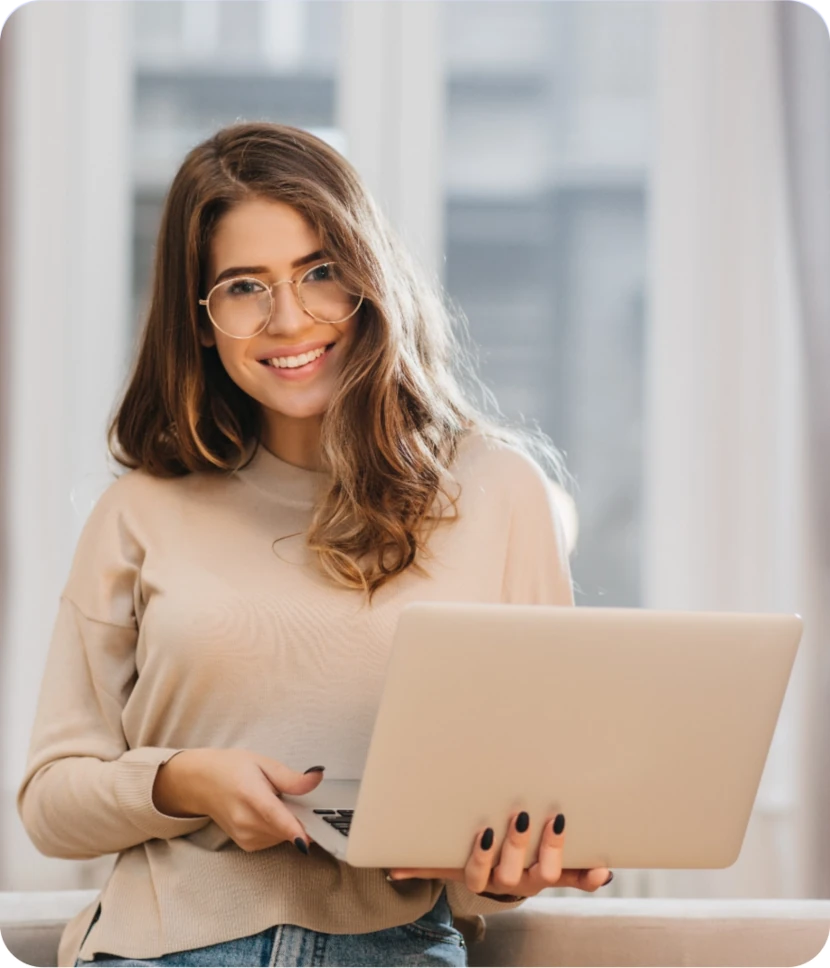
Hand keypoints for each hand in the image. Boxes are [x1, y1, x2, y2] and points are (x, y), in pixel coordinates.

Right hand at [152, 748, 324, 853]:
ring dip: (287, 824)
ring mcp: (244, 836)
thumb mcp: (263, 763)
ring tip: (275, 802)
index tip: (308, 839)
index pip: (273, 815)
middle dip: (298, 818)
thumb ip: (291, 777)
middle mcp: (245, 820)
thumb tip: (317, 777)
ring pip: (281, 837)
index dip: (292, 828)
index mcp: (250, 794)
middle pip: (284, 829)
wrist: (202, 783)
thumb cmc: (232, 768)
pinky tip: (268, 814)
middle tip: (294, 798)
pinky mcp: (246, 845)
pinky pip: (273, 841)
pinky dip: (278, 830)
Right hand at [388, 812, 612, 897]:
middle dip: (518, 844)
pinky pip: (578, 880)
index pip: (477, 873)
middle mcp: (510, 881)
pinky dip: (590, 876)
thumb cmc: (474, 856)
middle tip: (523, 814)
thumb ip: (423, 862)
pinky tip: (603, 868)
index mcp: (482, 876)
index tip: (485, 831)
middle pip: (513, 873)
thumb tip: (389, 868)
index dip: (482, 856)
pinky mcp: (561, 874)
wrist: (504, 873)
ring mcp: (537, 877)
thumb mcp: (448, 859)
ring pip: (546, 875)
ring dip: (553, 850)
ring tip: (558, 820)